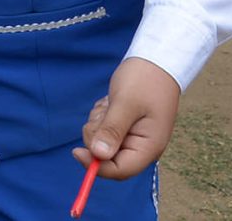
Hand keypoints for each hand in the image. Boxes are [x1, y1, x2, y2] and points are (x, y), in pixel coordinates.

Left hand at [78, 58, 180, 179]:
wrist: (156, 60)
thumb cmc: (145, 80)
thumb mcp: (126, 103)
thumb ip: (112, 130)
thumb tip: (99, 155)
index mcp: (148, 146)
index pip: (120, 170)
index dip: (96, 165)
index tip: (76, 151)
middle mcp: (141, 146)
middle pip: (107, 156)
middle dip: (97, 136)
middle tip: (103, 113)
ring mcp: (133, 136)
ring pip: (101, 141)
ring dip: (99, 123)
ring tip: (110, 104)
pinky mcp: (125, 126)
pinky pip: (103, 128)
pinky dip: (101, 116)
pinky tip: (111, 102)